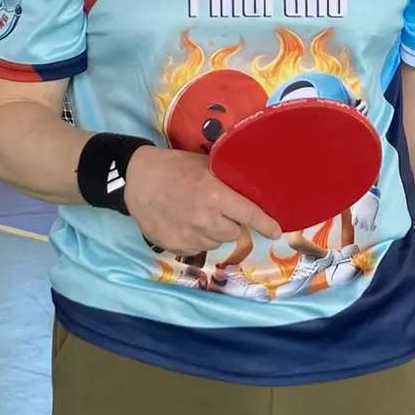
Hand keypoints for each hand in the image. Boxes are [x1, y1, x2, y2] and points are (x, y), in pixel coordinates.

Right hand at [125, 147, 280, 253]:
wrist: (137, 180)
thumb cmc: (174, 167)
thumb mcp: (205, 164)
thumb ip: (228, 179)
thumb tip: (254, 188)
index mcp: (215, 196)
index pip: (250, 215)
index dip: (266, 224)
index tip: (276, 231)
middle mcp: (205, 220)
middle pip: (235, 233)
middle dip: (232, 223)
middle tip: (219, 209)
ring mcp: (189, 236)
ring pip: (216, 242)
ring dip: (213, 232)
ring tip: (197, 214)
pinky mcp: (176, 247)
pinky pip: (197, 249)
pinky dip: (196, 239)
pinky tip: (184, 223)